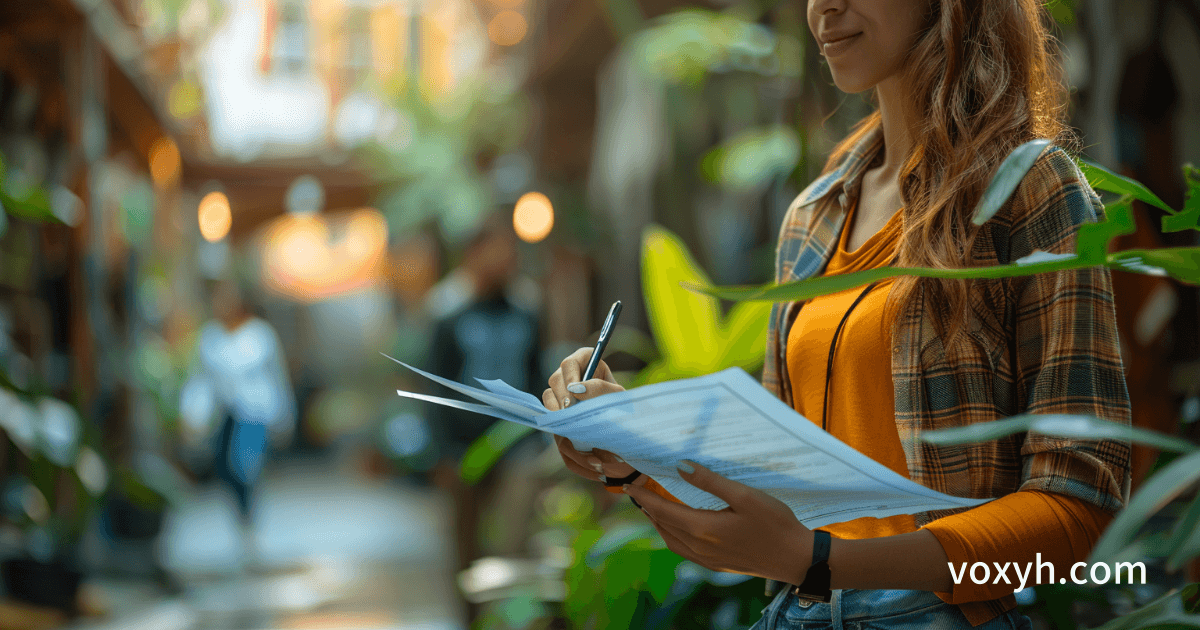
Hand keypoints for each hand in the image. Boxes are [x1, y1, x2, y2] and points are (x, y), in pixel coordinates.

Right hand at [543, 347, 633, 482]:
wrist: (622, 430)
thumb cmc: (623, 406)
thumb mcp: (617, 396)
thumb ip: (600, 388)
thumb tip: (576, 388)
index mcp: (586, 363)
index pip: (569, 363)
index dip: (569, 377)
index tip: (574, 393)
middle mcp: (569, 376)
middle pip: (555, 380)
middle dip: (562, 399)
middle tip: (571, 414)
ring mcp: (560, 394)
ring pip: (548, 400)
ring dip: (558, 416)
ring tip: (574, 431)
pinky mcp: (557, 414)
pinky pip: (550, 421)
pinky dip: (561, 434)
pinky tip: (576, 445)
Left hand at [624, 460, 813, 584]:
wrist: (796, 558)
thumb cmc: (775, 524)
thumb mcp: (744, 496)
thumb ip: (711, 481)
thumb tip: (680, 467)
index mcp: (703, 529)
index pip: (662, 511)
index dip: (644, 497)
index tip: (630, 485)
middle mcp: (700, 547)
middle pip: (663, 526)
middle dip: (648, 508)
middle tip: (640, 490)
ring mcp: (708, 559)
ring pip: (671, 540)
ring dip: (659, 523)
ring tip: (653, 506)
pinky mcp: (717, 565)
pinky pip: (683, 550)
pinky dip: (673, 536)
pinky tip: (678, 527)